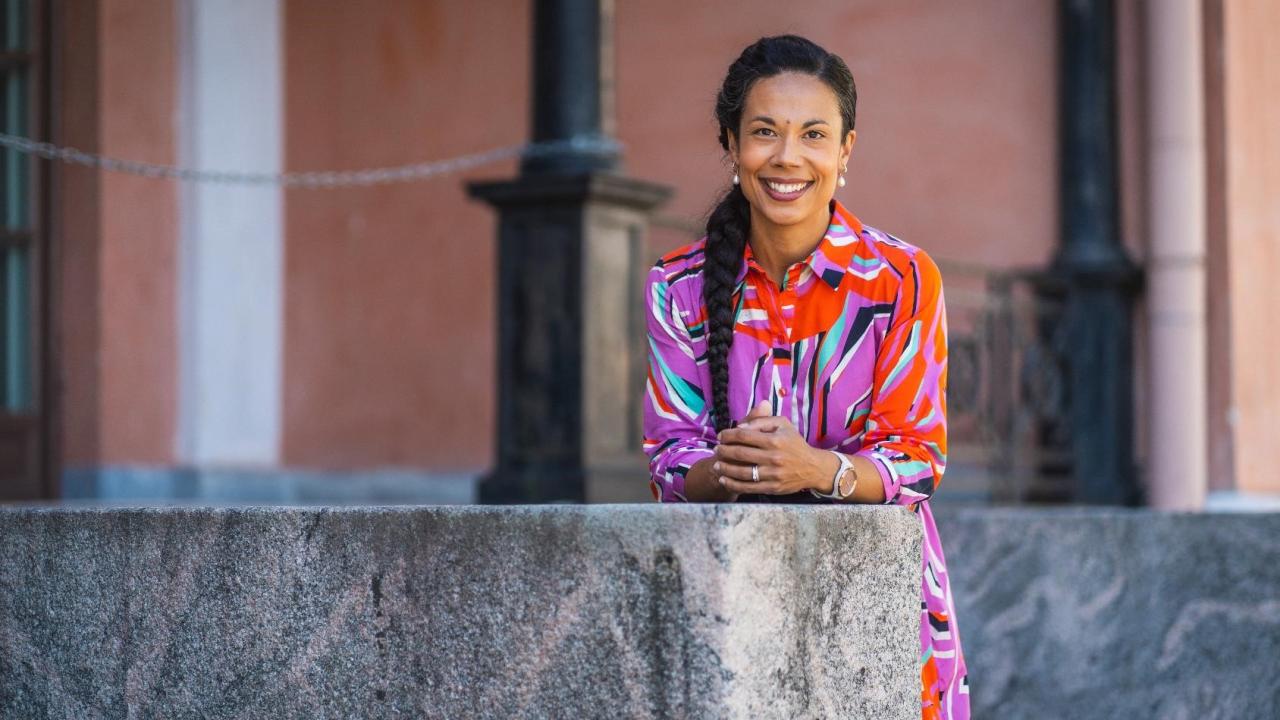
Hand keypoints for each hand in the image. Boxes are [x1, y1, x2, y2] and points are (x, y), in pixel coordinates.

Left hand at [712, 402, 837, 495]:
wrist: (813, 468)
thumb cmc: (795, 443)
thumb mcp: (783, 424)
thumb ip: (761, 420)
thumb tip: (740, 426)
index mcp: (774, 440)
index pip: (744, 436)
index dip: (728, 435)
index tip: (720, 436)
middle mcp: (773, 457)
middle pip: (740, 453)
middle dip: (724, 451)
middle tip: (715, 449)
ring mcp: (773, 474)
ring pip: (742, 472)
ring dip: (725, 468)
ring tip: (716, 465)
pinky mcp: (773, 487)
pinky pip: (748, 487)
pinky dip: (733, 484)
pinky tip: (724, 480)